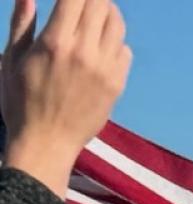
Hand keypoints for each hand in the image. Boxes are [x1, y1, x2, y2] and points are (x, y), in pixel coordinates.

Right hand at [2, 0, 132, 196]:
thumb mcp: (11, 60)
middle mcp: (84, 53)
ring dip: (108, 12)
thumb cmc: (20, 101)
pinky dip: (115, 40)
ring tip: (96, 12)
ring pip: (117, 25)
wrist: (46, 143)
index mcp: (55, 43)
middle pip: (101, 5)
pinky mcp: (117, 85)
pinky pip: (125, 51)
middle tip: (83, 1)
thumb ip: (21, 23)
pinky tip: (102, 42)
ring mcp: (105, 69)